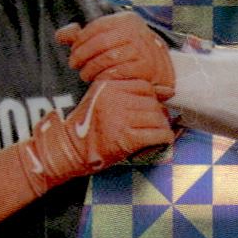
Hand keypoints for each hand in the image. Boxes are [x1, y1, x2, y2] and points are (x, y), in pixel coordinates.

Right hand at [22, 78, 174, 189]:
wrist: (68, 151)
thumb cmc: (86, 128)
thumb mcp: (103, 100)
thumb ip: (129, 93)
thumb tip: (169, 91)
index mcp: (108, 86)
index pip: (144, 86)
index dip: (149, 99)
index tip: (145, 111)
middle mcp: (114, 98)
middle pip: (152, 103)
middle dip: (156, 115)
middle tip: (150, 126)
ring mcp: (120, 118)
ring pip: (158, 118)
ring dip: (160, 128)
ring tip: (152, 135)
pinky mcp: (126, 138)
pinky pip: (158, 134)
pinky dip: (163, 139)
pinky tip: (157, 142)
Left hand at [57, 11, 174, 100]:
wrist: (160, 71)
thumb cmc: (130, 54)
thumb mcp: (109, 39)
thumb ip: (83, 36)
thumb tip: (60, 35)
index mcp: (125, 20)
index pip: (95, 27)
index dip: (79, 41)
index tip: (73, 52)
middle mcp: (135, 31)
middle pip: (99, 43)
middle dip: (82, 56)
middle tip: (76, 66)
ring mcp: (142, 48)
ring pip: (107, 58)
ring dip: (91, 69)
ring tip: (86, 75)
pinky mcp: (145, 66)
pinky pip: (118, 72)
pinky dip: (106, 77)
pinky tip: (101, 80)